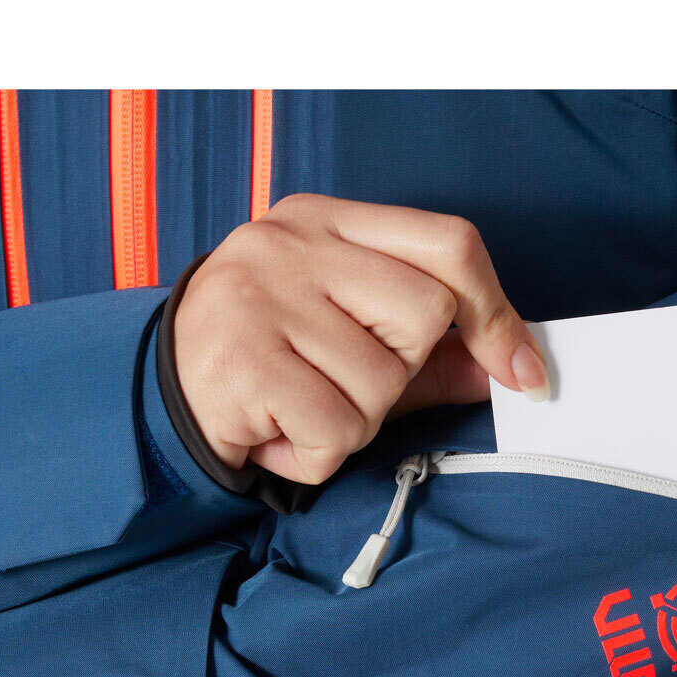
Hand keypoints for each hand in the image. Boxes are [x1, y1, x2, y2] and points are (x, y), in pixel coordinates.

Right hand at [174, 193, 547, 483]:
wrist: (156, 397)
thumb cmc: (265, 361)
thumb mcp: (346, 337)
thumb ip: (427, 350)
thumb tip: (509, 365)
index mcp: (324, 221)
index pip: (447, 243)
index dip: (496, 311)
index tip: (520, 369)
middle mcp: (291, 245)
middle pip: (427, 313)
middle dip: (400, 373)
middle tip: (339, 381)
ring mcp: (263, 297)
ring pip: (383, 384)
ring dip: (353, 423)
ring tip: (299, 409)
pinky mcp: (245, 360)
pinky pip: (337, 430)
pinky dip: (317, 454)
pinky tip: (277, 434)